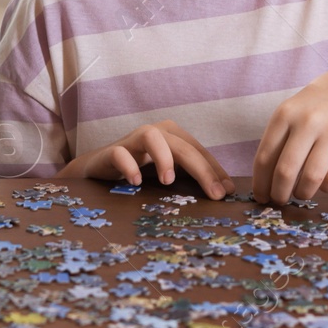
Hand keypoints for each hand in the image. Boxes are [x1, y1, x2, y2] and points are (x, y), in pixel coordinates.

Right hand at [59, 120, 231, 198]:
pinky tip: (135, 182)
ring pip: (151, 137)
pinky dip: (129, 166)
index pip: (199, 152)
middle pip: (183, 147)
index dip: (215, 170)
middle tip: (214, 195)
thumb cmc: (141, 170)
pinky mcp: (112, 151)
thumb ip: (191, 177)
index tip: (227, 192)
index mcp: (173, 135)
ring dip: (163, 158)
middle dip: (202, 171)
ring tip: (168, 181)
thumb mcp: (170, 172)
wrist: (100, 169)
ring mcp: (132, 140)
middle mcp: (156, 132)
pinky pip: (120, 154)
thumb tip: (223, 191)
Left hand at [253, 65, 327, 204]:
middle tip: (279, 201)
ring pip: (311, 178)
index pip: (265, 157)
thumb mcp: (292, 112)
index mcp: (285, 115)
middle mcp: (307, 122)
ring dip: (303, 194)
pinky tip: (323, 184)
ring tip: (302, 194)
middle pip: (285, 171)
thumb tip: (265, 182)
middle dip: (279, 194)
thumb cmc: (316, 107)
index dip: (260, 183)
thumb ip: (278, 141)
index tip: (261, 197)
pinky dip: (326, 188)